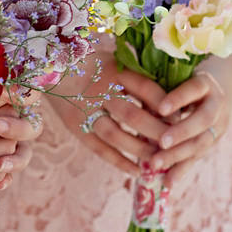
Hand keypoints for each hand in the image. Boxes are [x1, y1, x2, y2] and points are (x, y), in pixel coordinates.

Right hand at [50, 54, 168, 175]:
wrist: (49, 66)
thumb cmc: (90, 63)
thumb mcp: (114, 60)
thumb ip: (137, 75)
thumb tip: (171, 97)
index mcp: (113, 71)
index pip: (145, 89)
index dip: (165, 105)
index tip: (181, 117)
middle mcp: (99, 91)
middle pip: (132, 116)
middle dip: (157, 132)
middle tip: (176, 144)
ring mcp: (85, 110)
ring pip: (116, 135)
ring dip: (140, 150)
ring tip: (159, 160)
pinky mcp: (75, 126)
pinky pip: (99, 148)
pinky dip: (118, 161)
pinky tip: (136, 172)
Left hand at [150, 55, 231, 186]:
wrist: (219, 91)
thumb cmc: (184, 81)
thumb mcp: (176, 78)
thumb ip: (159, 85)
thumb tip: (127, 86)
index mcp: (205, 84)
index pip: (194, 89)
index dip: (179, 99)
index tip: (161, 109)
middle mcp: (217, 105)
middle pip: (202, 120)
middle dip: (181, 132)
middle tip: (161, 142)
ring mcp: (218, 126)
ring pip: (200, 143)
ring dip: (177, 155)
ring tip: (155, 164)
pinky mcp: (212, 143)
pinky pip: (196, 158)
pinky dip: (180, 171)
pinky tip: (167, 182)